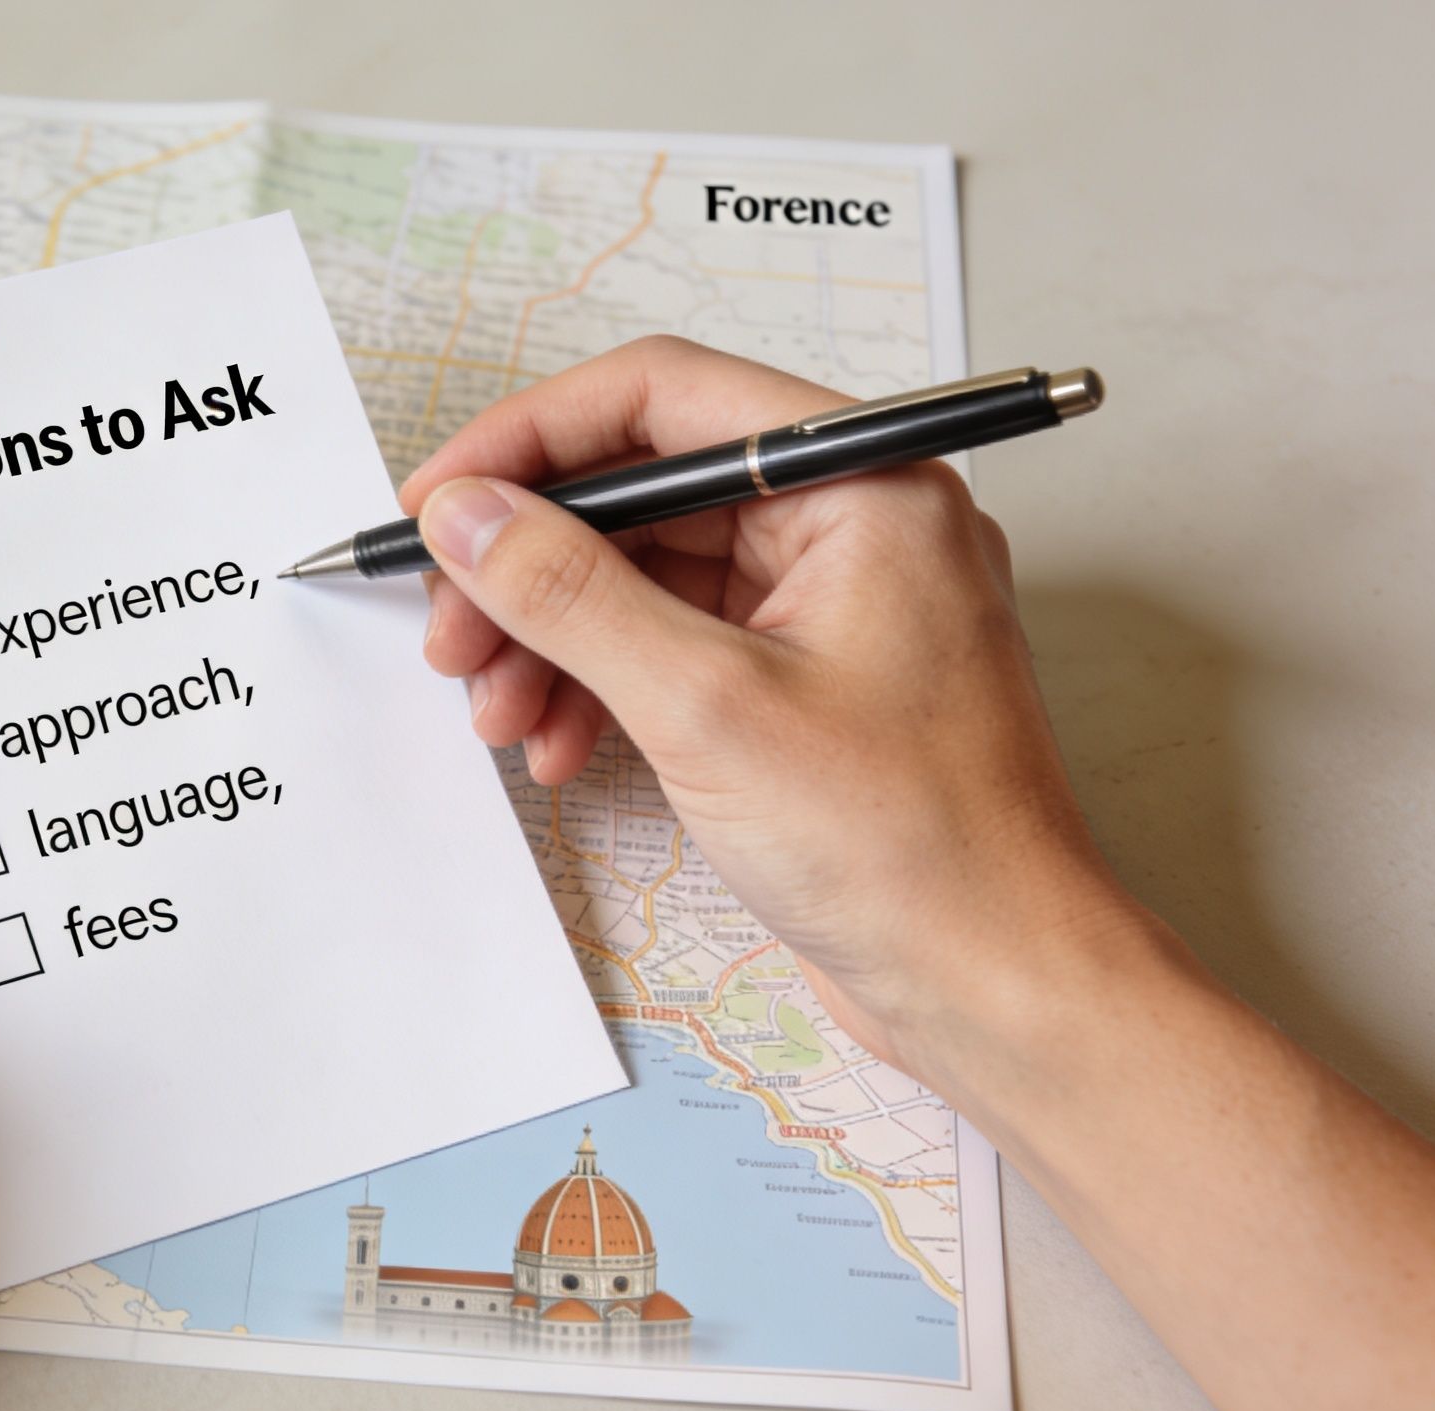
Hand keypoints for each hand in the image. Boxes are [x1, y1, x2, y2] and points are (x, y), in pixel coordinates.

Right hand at [402, 338, 1143, 1085]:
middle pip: (643, 493)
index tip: (439, 502)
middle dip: (530, 565)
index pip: (663, 398)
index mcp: (866, 483)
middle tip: (450, 634)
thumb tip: (466, 514)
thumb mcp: (705, 708)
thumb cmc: (907, 847)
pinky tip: (555, 745)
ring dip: (551, 637)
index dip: (530, 442)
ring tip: (495, 713)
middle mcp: (853, 523)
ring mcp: (829, 605)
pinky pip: (672, 644)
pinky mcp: (802, 683)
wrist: (996, 987)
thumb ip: (570, 594)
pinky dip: (600, 685)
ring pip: (645, 575)